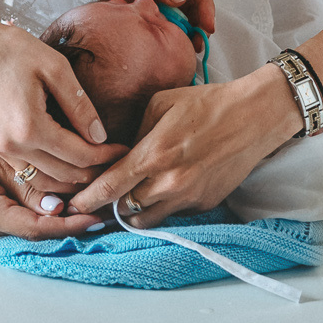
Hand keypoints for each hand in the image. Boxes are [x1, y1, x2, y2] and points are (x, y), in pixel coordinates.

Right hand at [0, 16, 126, 184]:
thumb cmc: (12, 50)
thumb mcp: (55, 67)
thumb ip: (80, 104)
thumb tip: (100, 136)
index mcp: (30, 127)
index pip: (79, 155)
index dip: (107, 156)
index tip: (126, 150)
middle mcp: (14, 147)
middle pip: (65, 175)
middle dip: (95, 172)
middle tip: (118, 162)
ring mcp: (2, 150)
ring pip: (47, 181)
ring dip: (74, 179)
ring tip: (99, 167)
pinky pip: (30, 173)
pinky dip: (53, 175)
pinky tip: (71, 164)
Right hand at [0, 123, 108, 240]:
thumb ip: (25, 183)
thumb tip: (56, 207)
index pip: (34, 228)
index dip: (68, 226)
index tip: (95, 217)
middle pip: (38, 232)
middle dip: (72, 222)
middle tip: (104, 210)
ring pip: (34, 228)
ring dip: (63, 218)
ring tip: (95, 205)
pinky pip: (27, 222)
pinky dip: (50, 214)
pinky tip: (72, 203)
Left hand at [51, 0, 217, 33]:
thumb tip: (180, 0)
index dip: (205, 4)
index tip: (207, 25)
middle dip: (196, 21)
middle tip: (197, 44)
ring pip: (172, 11)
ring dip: (179, 28)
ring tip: (184, 48)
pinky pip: (152, 15)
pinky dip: (159, 28)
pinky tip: (160, 42)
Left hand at [69, 67, 301, 225]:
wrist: (253, 117)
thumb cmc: (207, 103)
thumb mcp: (161, 104)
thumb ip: (135, 131)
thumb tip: (119, 150)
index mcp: (154, 154)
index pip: (109, 187)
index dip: (85, 200)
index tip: (70, 204)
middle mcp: (169, 183)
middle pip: (123, 210)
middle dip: (106, 208)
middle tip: (96, 201)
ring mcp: (188, 197)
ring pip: (146, 219)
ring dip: (132, 212)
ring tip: (125, 199)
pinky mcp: (204, 204)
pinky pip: (172, 213)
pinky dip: (161, 206)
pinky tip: (162, 188)